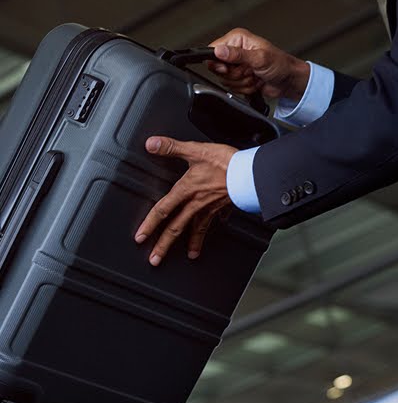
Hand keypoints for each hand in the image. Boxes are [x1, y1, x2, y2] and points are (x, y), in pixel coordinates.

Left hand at [135, 137, 236, 264]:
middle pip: (176, 228)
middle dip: (164, 245)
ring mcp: (211, 208)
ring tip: (190, 255)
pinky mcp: (224, 206)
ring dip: (192, 243)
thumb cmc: (226, 163)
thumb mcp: (195, 150)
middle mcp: (196, 203)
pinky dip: (216, 224)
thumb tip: (152, 144)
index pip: (162, 211)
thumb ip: (171, 147)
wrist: (250, 173)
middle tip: (155, 259)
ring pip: (197, 229)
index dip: (149, 225)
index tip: (141, 238)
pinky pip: (217, 219)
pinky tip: (215, 227)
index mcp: (186, 190)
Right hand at [207, 27, 309, 101]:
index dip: (218, 63)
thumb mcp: (259, 58)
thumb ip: (238, 55)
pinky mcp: (239, 78)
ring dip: (243, 82)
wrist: (288, 81)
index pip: (213, 50)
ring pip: (225, 80)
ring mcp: (237, 65)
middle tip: (250, 70)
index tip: (229, 67)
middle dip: (236, 74)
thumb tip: (219, 51)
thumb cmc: (280, 64)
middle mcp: (235, 51)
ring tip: (255, 75)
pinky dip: (245, 88)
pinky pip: (232, 88)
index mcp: (237, 39)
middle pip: (218, 68)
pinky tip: (255, 82)